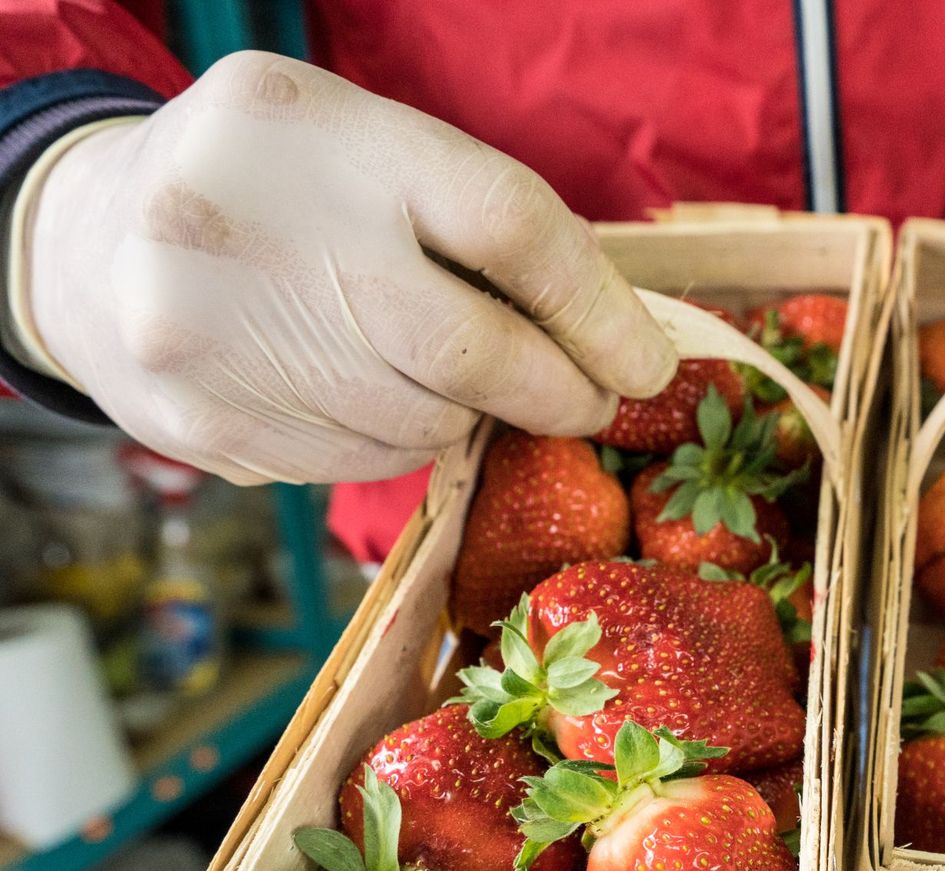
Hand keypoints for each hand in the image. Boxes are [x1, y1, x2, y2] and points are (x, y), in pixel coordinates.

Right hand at [13, 51, 674, 483]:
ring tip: (430, 371)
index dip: (598, 310)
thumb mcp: (364, 149)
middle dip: (555, 391)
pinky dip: (388, 440)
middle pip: (471, 350)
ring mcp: (214, 331)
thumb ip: (472, 217)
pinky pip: (357, 464)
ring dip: (460, 414)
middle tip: (589, 402)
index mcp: (321, 130)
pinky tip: (354, 392)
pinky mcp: (203, 421)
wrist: (94, 241)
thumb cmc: (281, 191)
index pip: (510, 226)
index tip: (648, 365)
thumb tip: (616, 333)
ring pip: (421, 424)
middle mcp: (253, 222)